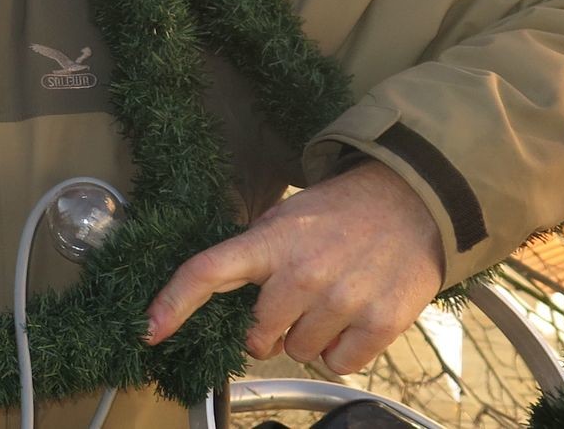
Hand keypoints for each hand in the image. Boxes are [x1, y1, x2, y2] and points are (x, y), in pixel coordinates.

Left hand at [144, 162, 445, 374]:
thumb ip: (255, 257)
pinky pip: (338, 364)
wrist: (412, 200)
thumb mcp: (286, 218)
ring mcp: (342, 300)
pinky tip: (353, 317)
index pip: (207, 272)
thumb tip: (223, 296)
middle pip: (258, 334)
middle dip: (267, 328)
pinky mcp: (380, 322)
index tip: (150, 330)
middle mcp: (302, 273)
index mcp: (271, 242)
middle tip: (292, 303)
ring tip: (331, 300)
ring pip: (299, 350)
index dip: (173, 304)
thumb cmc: (342, 212)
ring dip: (308, 337)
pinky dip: (341, 351)